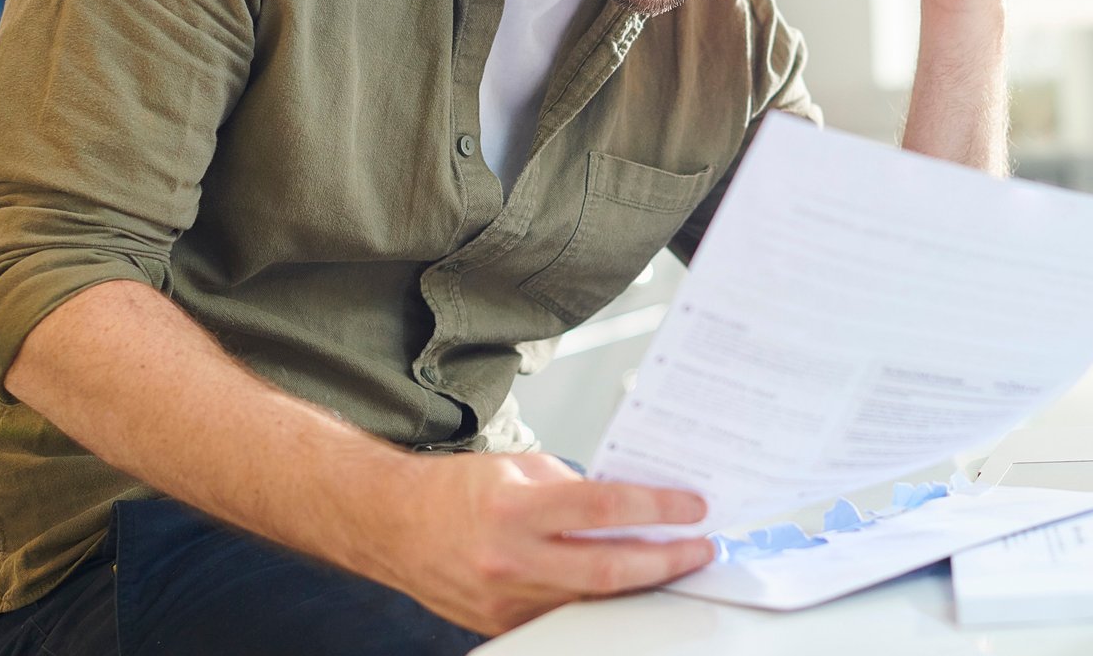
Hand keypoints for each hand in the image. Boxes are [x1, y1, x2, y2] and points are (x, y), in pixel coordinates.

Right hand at [371, 451, 714, 634]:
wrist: (392, 525)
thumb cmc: (455, 491)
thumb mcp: (517, 468)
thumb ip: (572, 487)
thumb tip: (630, 503)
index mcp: (514, 508)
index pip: (603, 508)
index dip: (657, 508)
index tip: (692, 508)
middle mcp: (509, 558)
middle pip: (609, 569)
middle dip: (666, 560)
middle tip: (700, 548)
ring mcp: (506, 600)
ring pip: (593, 598)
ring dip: (641, 584)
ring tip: (672, 565)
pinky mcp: (502, 623)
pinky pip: (564, 613)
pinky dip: (599, 600)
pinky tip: (625, 585)